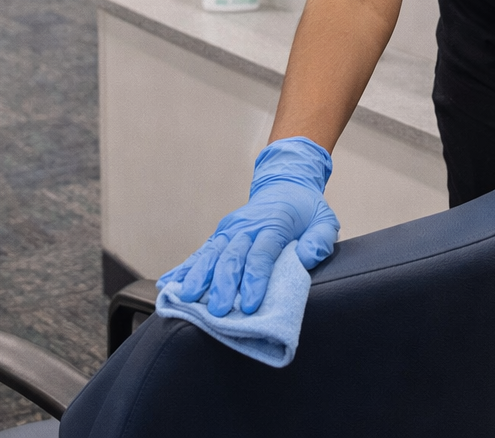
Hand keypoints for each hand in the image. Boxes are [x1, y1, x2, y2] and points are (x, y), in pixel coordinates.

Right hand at [157, 137, 338, 316]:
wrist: (285, 185)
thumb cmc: (306, 209)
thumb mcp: (324, 219)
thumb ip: (319, 239)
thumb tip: (308, 257)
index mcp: (274, 224)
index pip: (262, 253)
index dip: (255, 279)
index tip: (250, 304)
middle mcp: (247, 227)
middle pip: (232, 256)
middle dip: (224, 285)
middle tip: (219, 310)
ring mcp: (230, 230)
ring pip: (212, 253)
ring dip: (199, 276)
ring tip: (187, 297)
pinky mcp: (220, 234)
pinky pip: (202, 252)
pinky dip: (184, 267)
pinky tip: (169, 283)